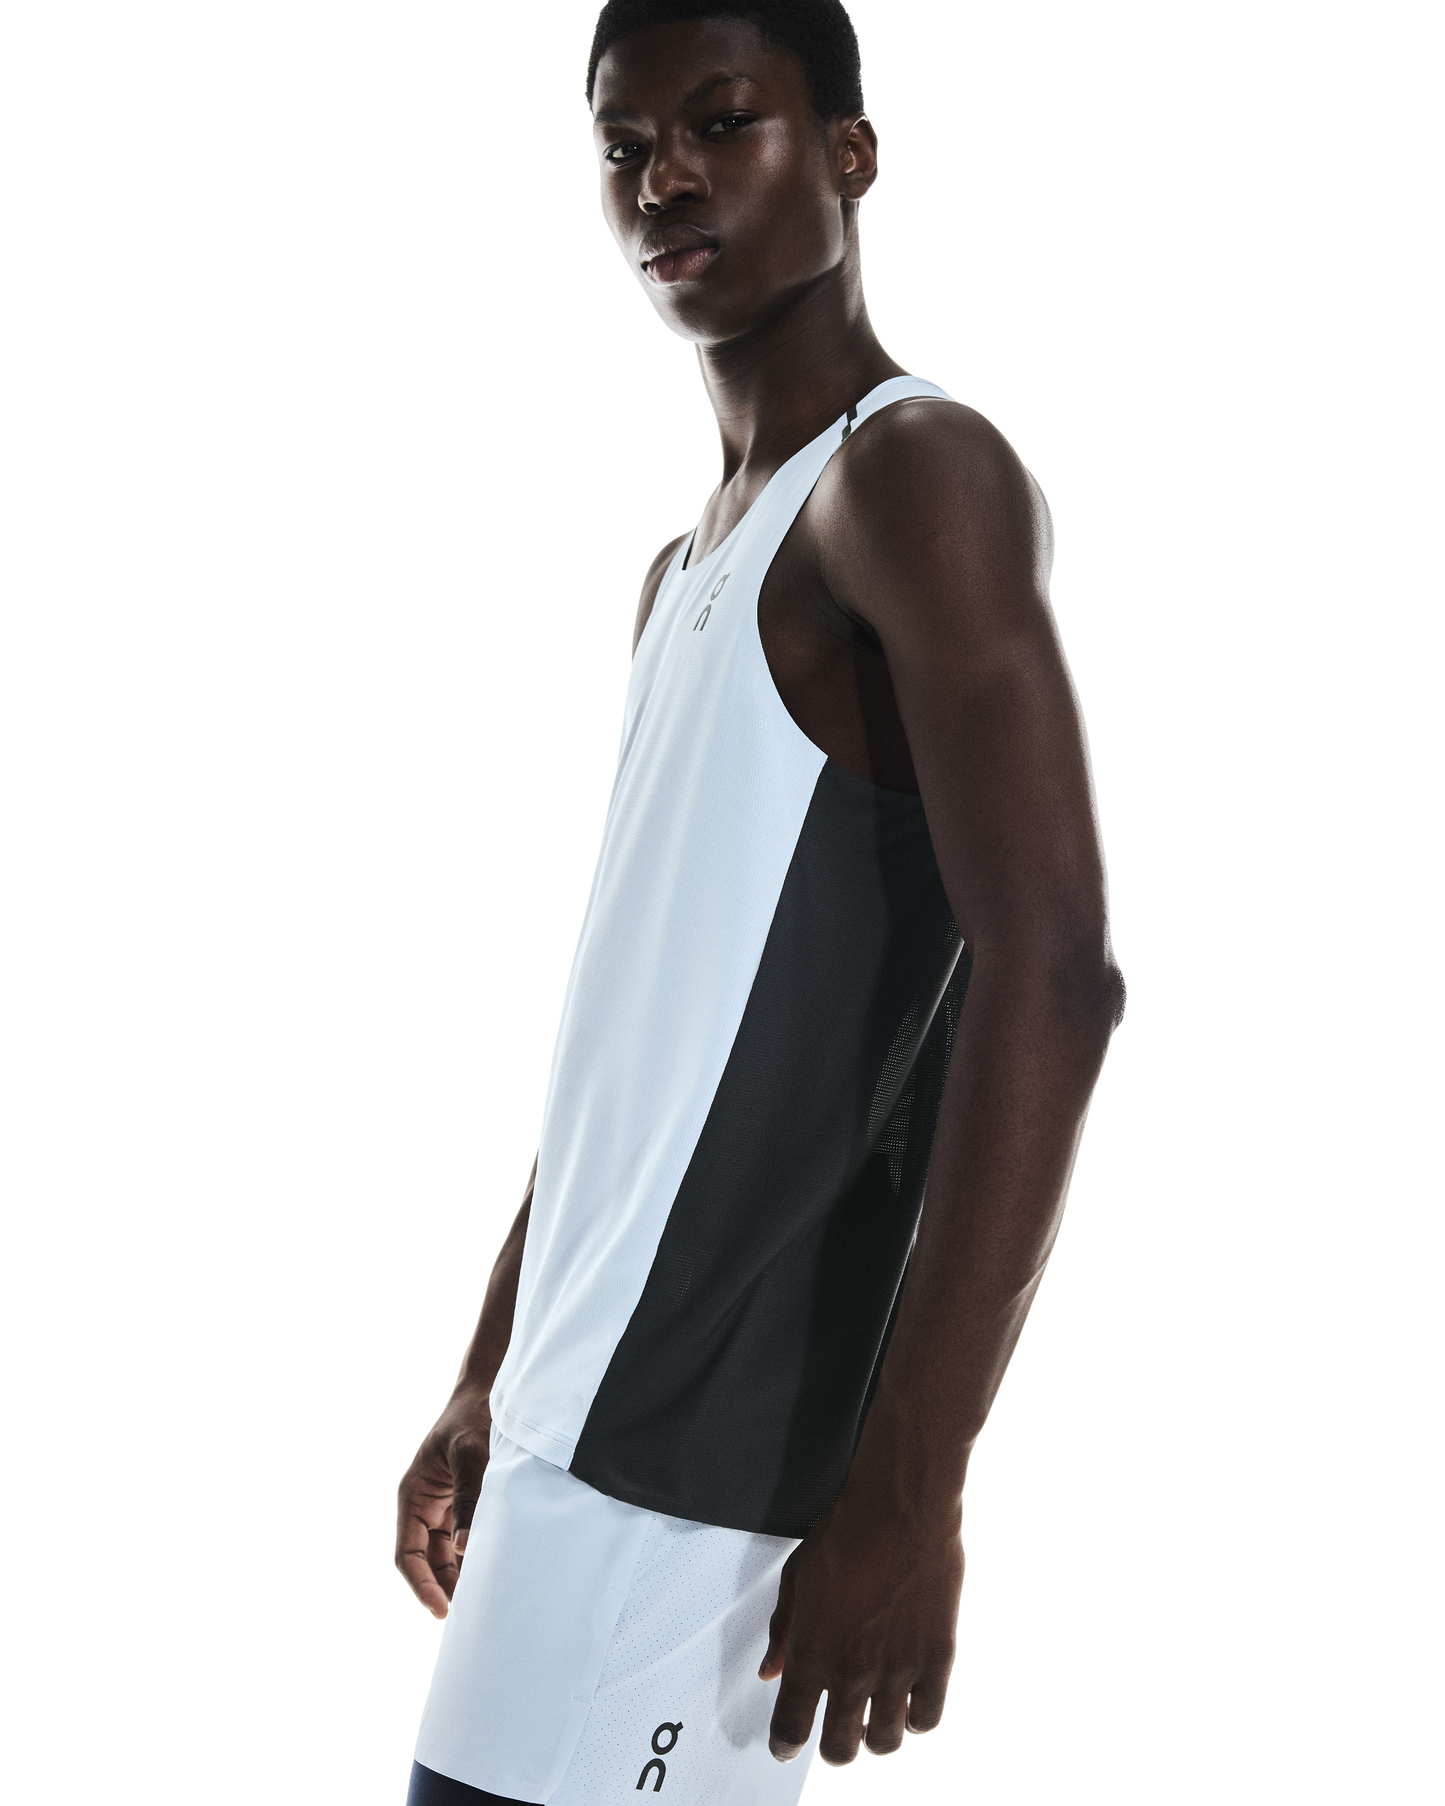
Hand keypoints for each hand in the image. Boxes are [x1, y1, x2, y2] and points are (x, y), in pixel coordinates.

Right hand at [392, 1382, 493, 1620]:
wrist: (489, 1392)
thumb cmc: (473, 1417)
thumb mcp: (470, 1453)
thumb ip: (469, 1497)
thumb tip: (465, 1547)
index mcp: (413, 1496)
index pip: (409, 1554)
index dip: (421, 1586)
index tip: (441, 1611)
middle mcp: (424, 1506)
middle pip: (428, 1562)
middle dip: (444, 1589)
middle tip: (469, 1616)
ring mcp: (443, 1507)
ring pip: (447, 1556)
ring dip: (461, 1577)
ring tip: (484, 1602)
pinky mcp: (463, 1505)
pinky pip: (465, 1540)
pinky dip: (475, 1558)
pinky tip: (493, 1574)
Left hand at [759, 1488, 966, 1766]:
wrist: (900, 1509)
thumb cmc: (847, 1534)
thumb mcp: (796, 1578)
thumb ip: (783, 1631)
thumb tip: (772, 1671)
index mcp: (812, 1653)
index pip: (791, 1727)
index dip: (786, 1745)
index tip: (787, 1746)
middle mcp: (852, 1672)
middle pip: (839, 1750)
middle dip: (833, 1750)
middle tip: (836, 1734)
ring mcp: (898, 1670)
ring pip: (886, 1743)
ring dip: (876, 1737)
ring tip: (874, 1717)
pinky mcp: (936, 1660)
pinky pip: (928, 1719)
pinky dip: (916, 1719)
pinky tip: (909, 1701)